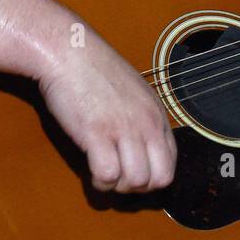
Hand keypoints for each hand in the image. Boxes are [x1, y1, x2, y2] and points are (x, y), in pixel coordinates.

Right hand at [37, 28, 177, 193]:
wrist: (69, 51)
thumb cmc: (94, 70)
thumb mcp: (133, 92)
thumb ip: (142, 119)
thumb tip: (141, 149)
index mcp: (157, 114)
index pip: (171, 163)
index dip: (151, 177)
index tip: (132, 173)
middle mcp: (146, 123)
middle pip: (160, 179)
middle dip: (139, 188)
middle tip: (119, 178)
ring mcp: (124, 128)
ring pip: (136, 181)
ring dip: (117, 185)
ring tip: (103, 172)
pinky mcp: (97, 133)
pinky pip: (108, 175)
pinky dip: (100, 181)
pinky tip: (91, 169)